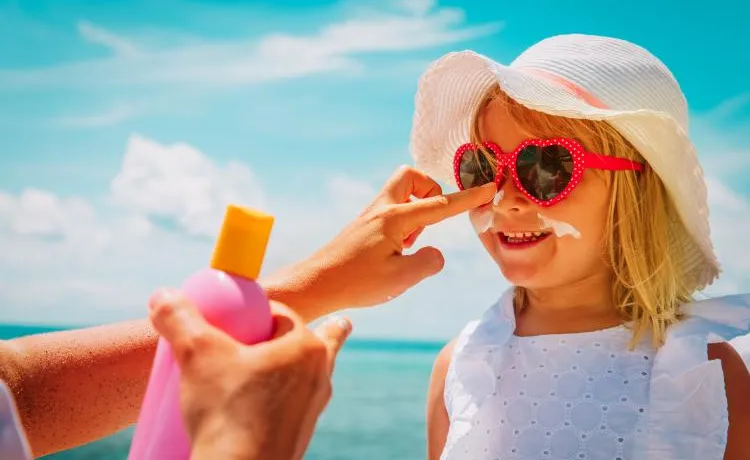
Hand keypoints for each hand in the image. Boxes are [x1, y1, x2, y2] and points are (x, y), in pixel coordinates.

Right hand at [148, 289, 351, 459]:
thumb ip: (179, 319)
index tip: (235, 317)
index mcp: (306, 349)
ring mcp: (311, 410)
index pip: (281, 314)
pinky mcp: (298, 437)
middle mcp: (318, 378)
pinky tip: (268, 407)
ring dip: (296, 368)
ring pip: (305, 377)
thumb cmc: (226, 413)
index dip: (256, 310)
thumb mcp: (196, 355)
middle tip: (310, 327)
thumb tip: (162, 295)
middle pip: (309, 343)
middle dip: (309, 333)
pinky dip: (283, 401)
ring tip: (295, 364)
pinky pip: (293, 408)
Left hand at [263, 166, 495, 319]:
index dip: (468, 198)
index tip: (489, 187)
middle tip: (430, 222)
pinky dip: (403, 224)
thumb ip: (428, 262)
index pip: (440, 205)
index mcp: (395, 218)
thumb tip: (436, 253)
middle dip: (430, 191)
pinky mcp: (364, 226)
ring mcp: (371, 216)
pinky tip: (395, 252)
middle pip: (412, 176)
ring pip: (401, 193)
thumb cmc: (356, 282)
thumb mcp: (401, 278)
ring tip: (408, 246)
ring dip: (416, 211)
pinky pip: (392, 210)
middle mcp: (382, 209)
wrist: (315, 284)